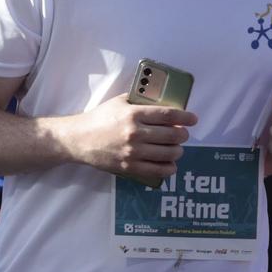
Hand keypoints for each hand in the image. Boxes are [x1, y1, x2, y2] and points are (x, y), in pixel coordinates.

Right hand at [71, 94, 197, 184]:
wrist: (78, 139)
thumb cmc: (100, 118)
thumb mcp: (119, 103)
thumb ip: (141, 102)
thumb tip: (164, 102)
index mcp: (133, 114)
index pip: (168, 115)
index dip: (186, 117)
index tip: (193, 119)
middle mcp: (135, 133)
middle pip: (174, 135)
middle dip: (183, 134)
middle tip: (182, 134)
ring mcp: (133, 152)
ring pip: (170, 153)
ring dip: (178, 150)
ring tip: (175, 147)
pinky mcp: (129, 167)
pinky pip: (159, 170)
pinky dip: (170, 167)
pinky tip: (170, 163)